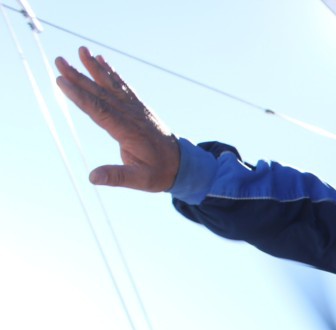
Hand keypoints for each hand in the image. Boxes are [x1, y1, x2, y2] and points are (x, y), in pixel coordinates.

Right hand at [54, 46, 179, 191]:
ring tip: (81, 50)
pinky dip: (112, 73)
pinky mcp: (139, 107)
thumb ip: (117, 177)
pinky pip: (123, 86)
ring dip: (95, 68)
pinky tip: (101, 60)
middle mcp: (132, 115)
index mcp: (129, 131)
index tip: (62, 82)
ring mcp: (137, 109)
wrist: (183, 164)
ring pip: (112, 86)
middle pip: (101, 94)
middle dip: (80, 77)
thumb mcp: (140, 180)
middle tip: (59, 60)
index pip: (100, 111)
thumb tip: (92, 178)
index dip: (80, 96)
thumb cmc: (160, 173)